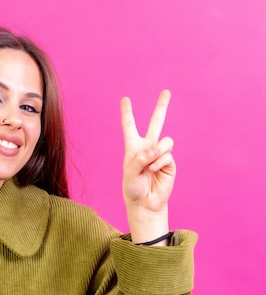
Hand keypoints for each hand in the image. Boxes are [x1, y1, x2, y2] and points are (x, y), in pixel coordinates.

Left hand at [120, 90, 174, 241]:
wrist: (145, 202)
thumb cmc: (133, 188)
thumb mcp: (130, 172)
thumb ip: (141, 158)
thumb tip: (155, 148)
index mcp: (133, 147)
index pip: (129, 126)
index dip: (127, 113)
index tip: (125, 99)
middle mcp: (147, 147)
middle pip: (156, 122)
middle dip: (162, 107)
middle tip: (166, 91)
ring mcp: (160, 154)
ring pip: (165, 140)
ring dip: (157, 151)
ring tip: (150, 165)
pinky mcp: (170, 162)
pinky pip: (167, 154)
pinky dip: (160, 162)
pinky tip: (155, 171)